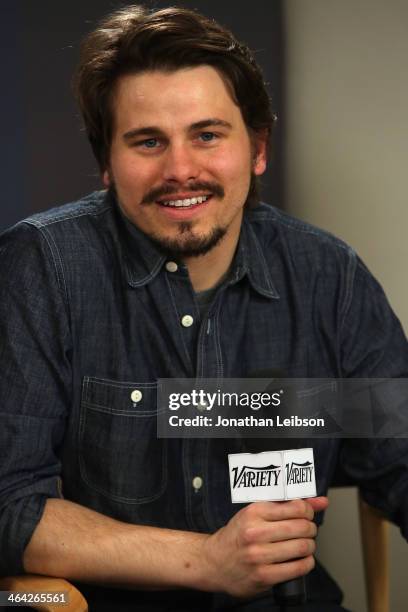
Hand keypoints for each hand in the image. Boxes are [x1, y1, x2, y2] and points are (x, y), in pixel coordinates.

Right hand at [202, 496, 327, 597]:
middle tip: (307, 530)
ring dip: (310, 546)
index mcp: (254, 512)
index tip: (306, 514)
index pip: (297, 507)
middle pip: (302, 527)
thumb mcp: (256, 513)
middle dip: (310, 529)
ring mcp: (259, 555)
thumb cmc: (238, 535)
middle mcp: (256, 532)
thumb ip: (288, 505)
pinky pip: (298, 568)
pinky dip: (306, 563)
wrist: (214, 561)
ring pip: (302, 547)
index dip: (308, 511)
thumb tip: (321, 502)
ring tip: (304, 545)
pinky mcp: (264, 576)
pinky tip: (301, 560)